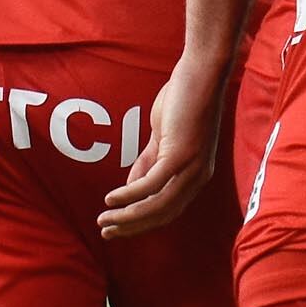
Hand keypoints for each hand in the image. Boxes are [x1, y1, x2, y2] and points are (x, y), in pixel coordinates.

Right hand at [99, 56, 222, 238]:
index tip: (117, 229)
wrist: (201, 73)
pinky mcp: (181, 154)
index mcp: (196, 174)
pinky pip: (151, 184)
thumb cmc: (183, 101)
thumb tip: (129, 190)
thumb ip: (148, 163)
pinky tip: (111, 198)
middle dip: (132, 227)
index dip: (142, 223)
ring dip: (128, 216)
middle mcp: (199, 176)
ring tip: (104, 220)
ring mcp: (192, 167)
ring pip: (157, 205)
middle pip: (163, 214)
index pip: (168, 211)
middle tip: (106, 233)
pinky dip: (130, 194)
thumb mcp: (162, 139)